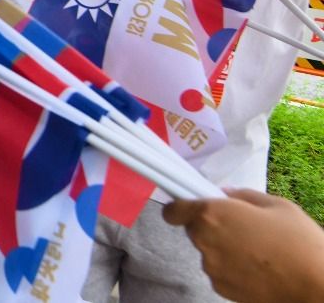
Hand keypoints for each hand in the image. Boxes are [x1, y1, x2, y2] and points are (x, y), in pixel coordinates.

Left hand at [163, 189, 323, 301]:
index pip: (173, 210)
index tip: (191, 206)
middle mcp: (204, 241)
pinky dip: (231, 267)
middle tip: (241, 227)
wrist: (316, 286)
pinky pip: (219, 271)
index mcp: (212, 215)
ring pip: (208, 251)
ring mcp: (211, 268)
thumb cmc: (299, 241)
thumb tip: (224, 194)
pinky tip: (257, 266)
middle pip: (194, 230)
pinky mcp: (220, 288)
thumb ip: (243, 196)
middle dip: (210, 226)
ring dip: (222, 248)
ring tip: (255, 249)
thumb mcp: (277, 205)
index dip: (179, 207)